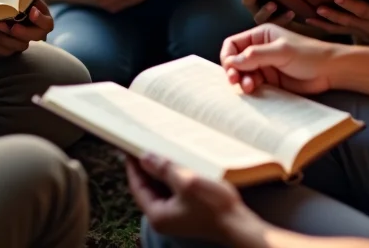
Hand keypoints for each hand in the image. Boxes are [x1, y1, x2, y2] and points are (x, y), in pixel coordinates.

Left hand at [0, 0, 53, 55]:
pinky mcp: (8, 49)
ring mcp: (22, 42)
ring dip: (4, 37)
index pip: (47, 24)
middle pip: (36, 37)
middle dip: (23, 32)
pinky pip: (2, 51)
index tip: (31, 11)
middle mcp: (34, 33)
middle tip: (12, 26)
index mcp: (41, 18)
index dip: (40, 20)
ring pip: (18, 47)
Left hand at [126, 154, 255, 243]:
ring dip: (160, 171)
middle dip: (147, 167)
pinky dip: (172, 178)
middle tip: (144, 145)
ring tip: (160, 150)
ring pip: (161, 189)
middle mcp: (163, 218)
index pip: (138, 187)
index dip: (134, 166)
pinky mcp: (187, 213)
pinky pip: (173, 192)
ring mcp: (175, 217)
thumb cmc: (213, 205)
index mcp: (157, 214)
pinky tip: (177, 164)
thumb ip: (163, 169)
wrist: (238, 224)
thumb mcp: (186, 181)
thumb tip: (144, 157)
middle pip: (148, 188)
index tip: (130, 148)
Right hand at [220, 23, 340, 94]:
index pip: (233, 44)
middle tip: (235, 81)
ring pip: (243, 75)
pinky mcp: (271, 81)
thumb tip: (231, 62)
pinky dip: (251, 89)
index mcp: (260, 36)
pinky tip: (255, 91)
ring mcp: (264, 66)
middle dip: (233, 71)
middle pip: (235, 61)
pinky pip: (254, 85)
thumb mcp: (281, 51)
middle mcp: (259, 50)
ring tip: (250, 87)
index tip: (230, 69)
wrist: (330, 71)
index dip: (228, 56)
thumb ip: (255, 55)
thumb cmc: (308, 54)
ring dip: (242, 81)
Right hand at [232, 0, 295, 26]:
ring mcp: (265, 17)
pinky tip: (291, 12)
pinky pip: (278, 23)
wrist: (301, 10)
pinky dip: (284, 18)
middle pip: (247, 2)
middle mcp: (256, 5)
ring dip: (265, 10)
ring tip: (273, 4)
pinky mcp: (277, 24)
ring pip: (260, 16)